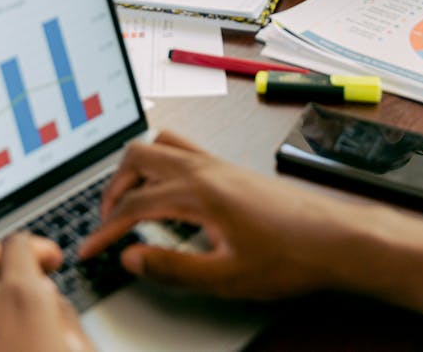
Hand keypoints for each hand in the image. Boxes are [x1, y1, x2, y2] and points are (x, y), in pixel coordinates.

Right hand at [78, 132, 422, 314]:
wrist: (334, 238)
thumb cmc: (289, 256)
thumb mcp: (226, 277)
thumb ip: (172, 267)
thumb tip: (132, 258)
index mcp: (200, 190)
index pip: (135, 205)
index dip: (105, 229)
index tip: (88, 249)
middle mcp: (207, 167)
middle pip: (139, 157)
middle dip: (113, 188)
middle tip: (106, 220)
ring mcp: (219, 163)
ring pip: (161, 145)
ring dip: (137, 169)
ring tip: (129, 202)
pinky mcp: (231, 168)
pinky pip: (184, 149)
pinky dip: (161, 164)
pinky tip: (167, 192)